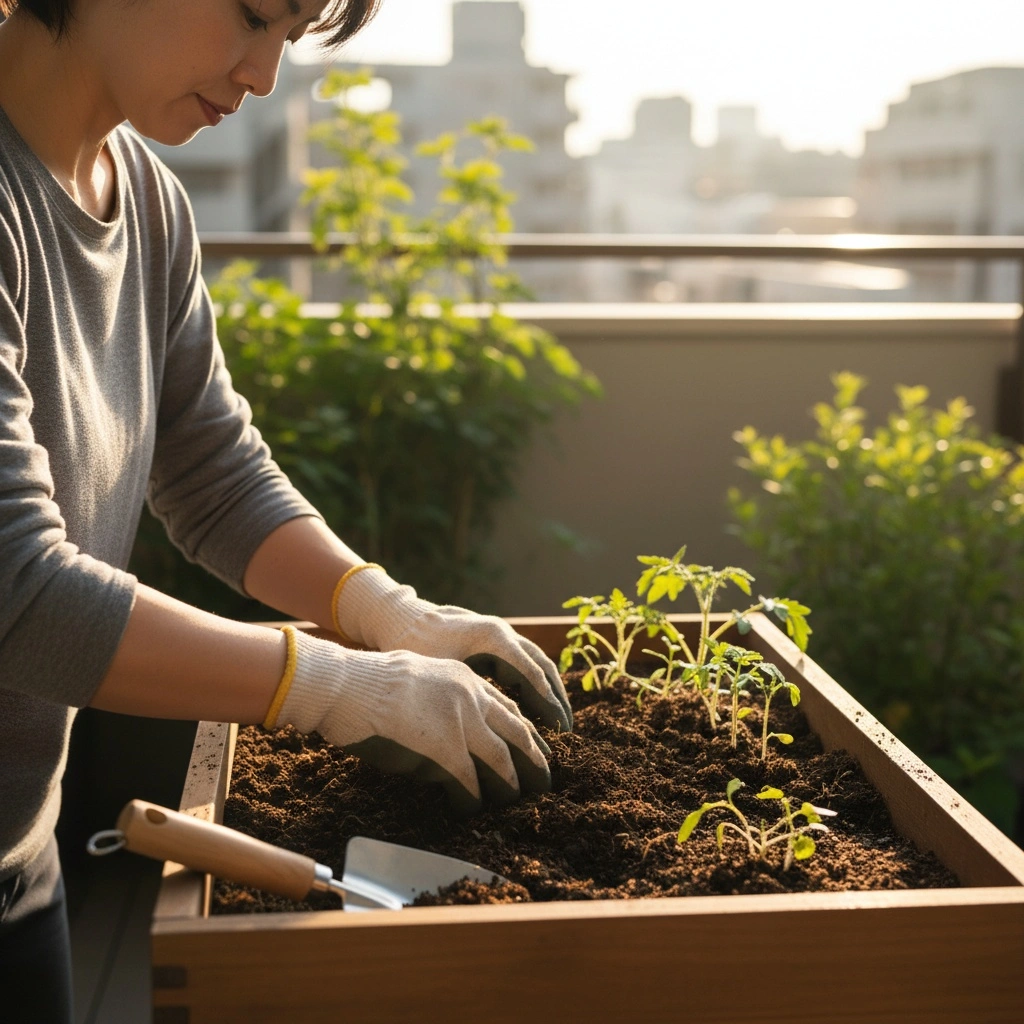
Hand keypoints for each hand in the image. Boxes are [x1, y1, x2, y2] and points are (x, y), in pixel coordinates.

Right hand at [268, 626, 551, 814]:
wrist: (346, 685)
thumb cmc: (370, 685)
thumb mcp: (420, 679)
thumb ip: (446, 701)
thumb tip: (458, 734)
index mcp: (465, 678)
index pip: (508, 708)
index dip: (525, 732)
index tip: (539, 749)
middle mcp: (470, 696)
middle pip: (517, 733)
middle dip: (533, 760)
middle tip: (544, 780)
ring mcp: (460, 721)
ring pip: (500, 759)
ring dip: (509, 783)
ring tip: (513, 799)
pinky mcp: (445, 748)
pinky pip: (468, 780)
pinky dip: (472, 797)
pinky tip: (471, 807)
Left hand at [333, 566, 572, 732]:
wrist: (398, 616)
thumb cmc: (415, 647)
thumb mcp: (441, 674)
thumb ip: (469, 698)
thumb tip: (493, 733)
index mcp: (493, 637)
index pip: (532, 673)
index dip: (548, 703)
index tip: (560, 730)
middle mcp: (502, 632)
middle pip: (542, 666)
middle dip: (556, 698)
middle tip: (566, 731)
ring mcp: (498, 633)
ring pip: (535, 662)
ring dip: (549, 690)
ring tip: (558, 722)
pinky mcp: (491, 639)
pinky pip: (522, 661)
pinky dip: (533, 683)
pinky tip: (534, 707)